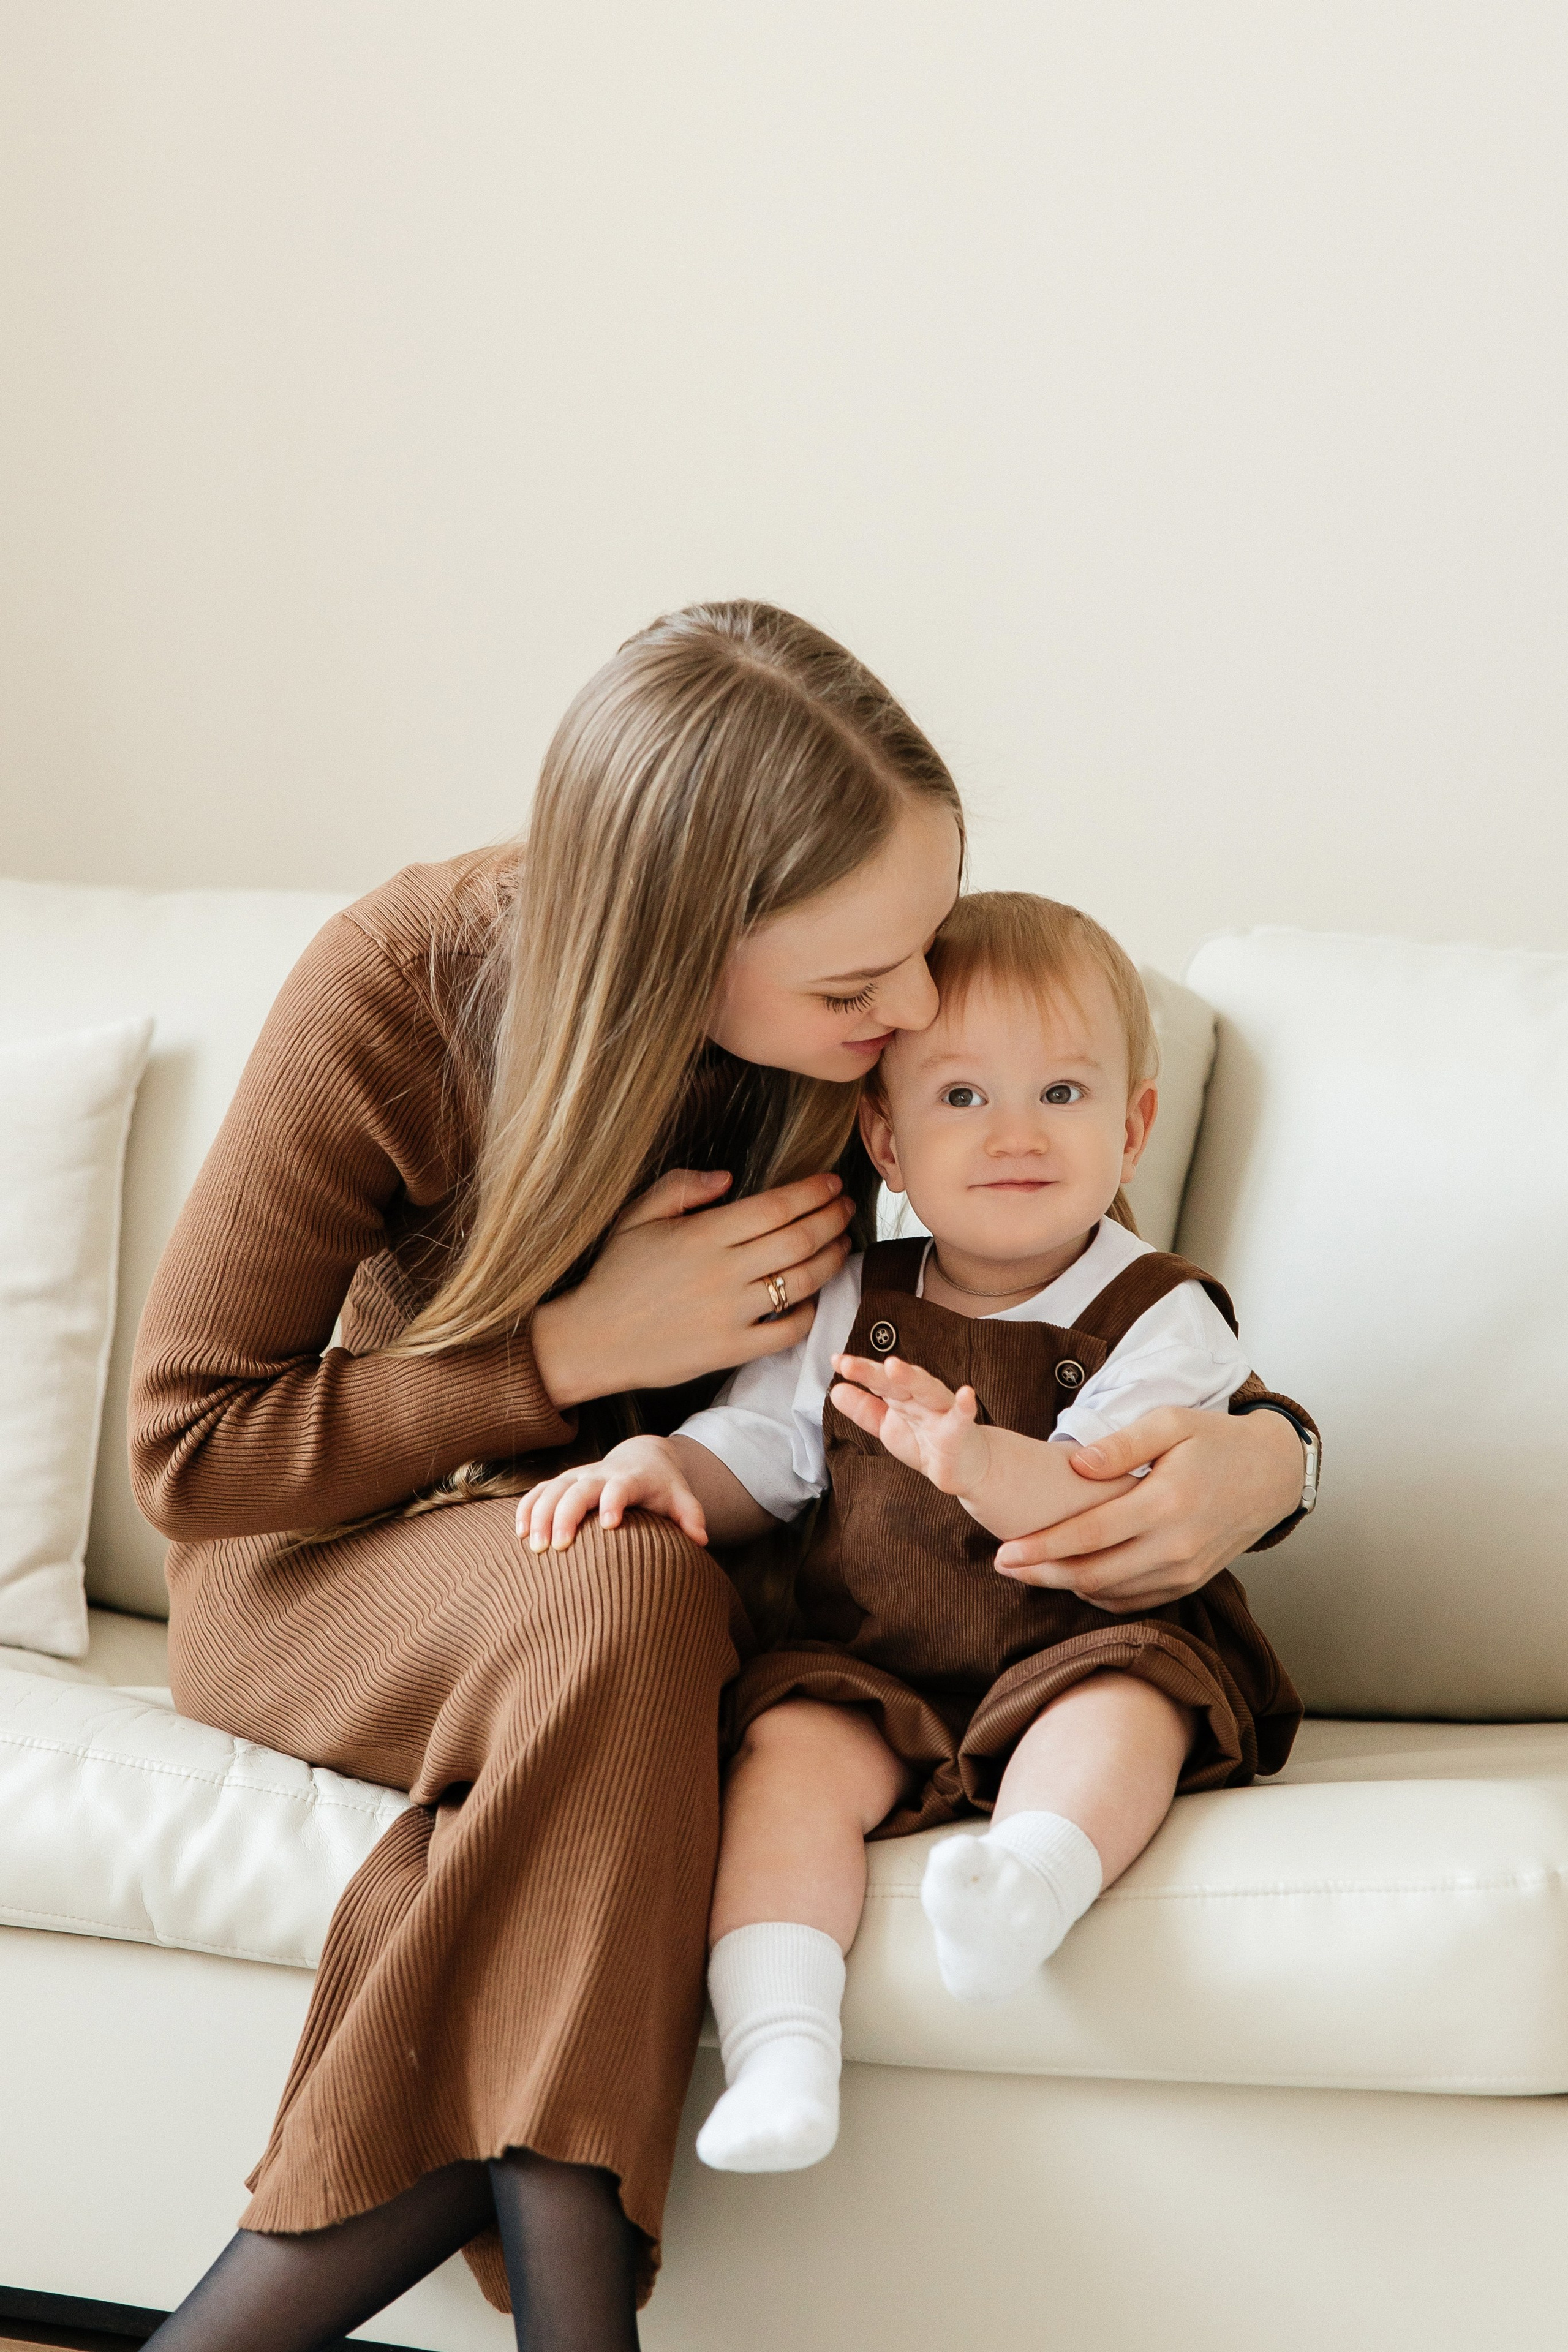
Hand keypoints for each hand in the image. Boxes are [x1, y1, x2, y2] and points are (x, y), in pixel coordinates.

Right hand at [516, 1437, 709, 1551]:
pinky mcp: (563, 1482)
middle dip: (565, 1515)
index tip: (608, 1524)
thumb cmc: (662, 1487)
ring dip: (539, 1515)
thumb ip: (690, 1516)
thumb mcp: (681, 1497)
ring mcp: (578, 1476)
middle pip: (578, 1490)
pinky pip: (538, 1491)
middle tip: (557, 1547)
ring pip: (552, 1490)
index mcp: (630, 1478)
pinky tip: (520, 1534)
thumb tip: (701, 1540)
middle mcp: (600, 1474)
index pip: (620, 1487)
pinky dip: (527, 1508)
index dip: (613, 1501)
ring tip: (534, 1546)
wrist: (642, 1457)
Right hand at [529, 1167, 854, 1405]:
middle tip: (847, 1206)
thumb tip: (728, 1178)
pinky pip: (787, 1331)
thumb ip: (681, 1187)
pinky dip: (808, 1311)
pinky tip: (811, 1295)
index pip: (776, 1207)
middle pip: (799, 1240)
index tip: (831, 1182)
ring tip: (842, 1242)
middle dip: (833, 1218)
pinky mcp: (731, 1350)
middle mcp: (722, 1273)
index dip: (812, 1192)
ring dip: (832, 1259)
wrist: (592, 1340)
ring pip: (802, 1282)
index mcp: (702, 1234)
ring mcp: (730, 1314)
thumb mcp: (636, 1217)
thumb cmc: (614, 1274)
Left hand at [829, 1353, 988, 1496]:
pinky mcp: (960, 1431)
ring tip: (893, 1366)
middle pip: (897, 1381)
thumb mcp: (888, 1428)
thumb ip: (864, 1410)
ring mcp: (942, 1412)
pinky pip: (963, 1417)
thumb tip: (836, 1390)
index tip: (836, 1361)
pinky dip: (965, 1405)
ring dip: (911, 1377)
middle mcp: (921, 1398)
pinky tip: (965, 1394)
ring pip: (927, 1390)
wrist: (965, 1467)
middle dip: (873, 1372)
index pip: (878, 1380)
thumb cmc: (928, 1442)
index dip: (858, 1371)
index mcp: (902, 1397)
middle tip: (849, 1364)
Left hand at [992, 1403, 1303, 1612]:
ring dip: (1067, 1585)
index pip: (1090, 1535)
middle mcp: (1176, 1546)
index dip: (1043, 1548)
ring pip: (1112, 1594)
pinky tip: (1077, 1576)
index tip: (1004, 1552)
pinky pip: (1135, 1601)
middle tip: (1003, 1565)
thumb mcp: (1171, 1422)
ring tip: (1031, 1568)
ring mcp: (1185, 1571)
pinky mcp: (1191, 1582)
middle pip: (1093, 1575)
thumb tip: (1076, 1465)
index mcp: (1167, 1503)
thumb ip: (1122, 1444)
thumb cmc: (1216, 1441)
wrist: (1273, 1474)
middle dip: (1042, 1574)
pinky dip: (1100, 1594)